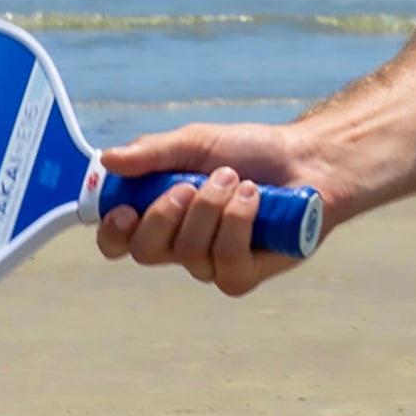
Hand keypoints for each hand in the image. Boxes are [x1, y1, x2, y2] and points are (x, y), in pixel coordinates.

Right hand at [95, 120, 318, 296]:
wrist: (308, 159)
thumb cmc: (251, 151)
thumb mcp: (197, 141)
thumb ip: (153, 153)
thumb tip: (108, 160)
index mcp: (161, 213)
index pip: (119, 240)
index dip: (112, 232)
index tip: (123, 210)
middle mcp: (181, 244)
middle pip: (145, 250)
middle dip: (164, 215)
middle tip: (189, 185)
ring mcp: (211, 263)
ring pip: (188, 253)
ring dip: (213, 208)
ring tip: (239, 181)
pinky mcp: (243, 274)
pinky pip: (225, 263)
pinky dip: (238, 223)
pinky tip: (254, 200)